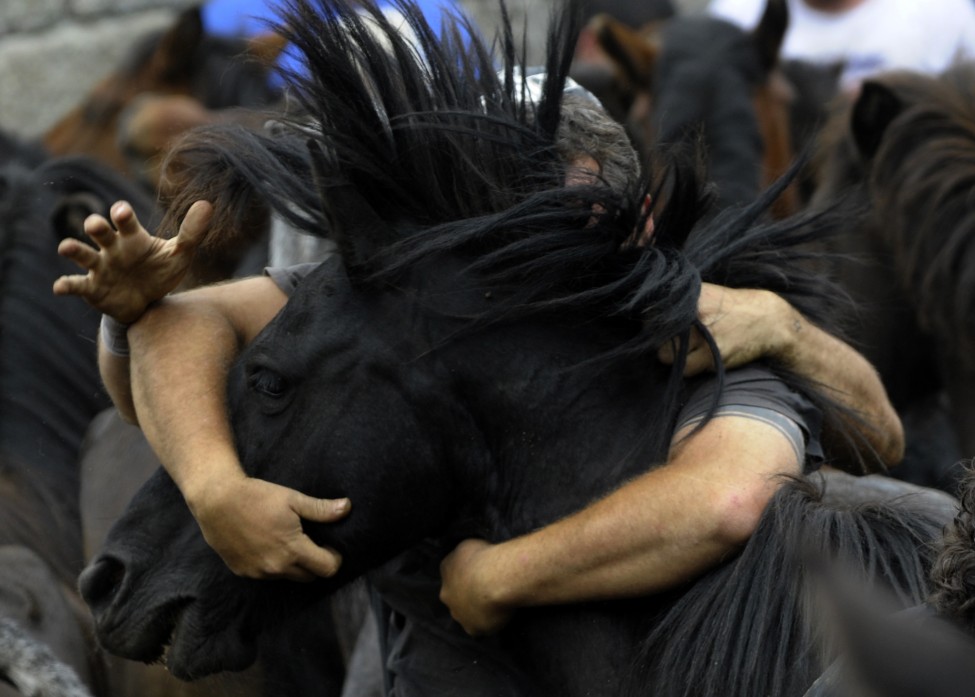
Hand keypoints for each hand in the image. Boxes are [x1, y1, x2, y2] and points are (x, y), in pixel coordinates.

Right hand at [52, 199, 211, 323]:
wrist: (147, 303)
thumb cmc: (160, 271)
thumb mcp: (179, 254)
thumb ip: (191, 232)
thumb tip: (207, 205)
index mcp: (132, 238)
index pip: (125, 221)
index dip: (122, 215)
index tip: (122, 212)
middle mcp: (112, 248)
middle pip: (100, 232)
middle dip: (96, 227)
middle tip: (96, 225)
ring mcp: (99, 267)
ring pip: (82, 254)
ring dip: (73, 249)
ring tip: (67, 247)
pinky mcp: (92, 288)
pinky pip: (76, 285)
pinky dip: (66, 285)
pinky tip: (60, 287)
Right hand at [189, 475, 350, 581]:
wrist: (217, 500)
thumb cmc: (257, 496)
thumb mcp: (292, 499)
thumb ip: (321, 510)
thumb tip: (347, 508)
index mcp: (293, 550)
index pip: (327, 569)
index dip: (334, 557)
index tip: (329, 545)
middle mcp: (277, 568)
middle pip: (309, 576)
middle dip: (315, 562)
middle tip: (310, 542)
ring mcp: (258, 573)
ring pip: (287, 577)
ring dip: (293, 564)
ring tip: (287, 541)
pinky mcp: (243, 572)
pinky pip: (266, 575)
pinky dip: (272, 565)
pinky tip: (266, 544)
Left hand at [439, 539, 513, 635]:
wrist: (493, 580)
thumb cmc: (484, 557)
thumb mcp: (469, 545)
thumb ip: (465, 555)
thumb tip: (470, 559)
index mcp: (446, 569)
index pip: (452, 571)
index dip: (466, 573)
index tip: (479, 572)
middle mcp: (446, 594)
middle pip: (454, 596)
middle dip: (466, 594)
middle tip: (485, 590)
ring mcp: (458, 614)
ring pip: (465, 614)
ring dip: (475, 610)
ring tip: (494, 605)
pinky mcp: (472, 629)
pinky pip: (479, 628)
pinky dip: (487, 624)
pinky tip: (498, 617)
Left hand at [658, 283, 795, 375]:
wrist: (769, 320)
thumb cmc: (732, 307)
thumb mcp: (706, 294)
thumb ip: (679, 302)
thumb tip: (646, 312)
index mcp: (691, 296)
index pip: (652, 312)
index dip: (651, 320)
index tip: (657, 323)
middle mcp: (695, 314)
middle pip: (655, 334)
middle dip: (660, 339)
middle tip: (674, 338)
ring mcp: (703, 336)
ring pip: (665, 355)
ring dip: (672, 355)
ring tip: (688, 348)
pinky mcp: (713, 356)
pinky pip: (686, 368)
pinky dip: (689, 366)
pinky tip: (701, 357)